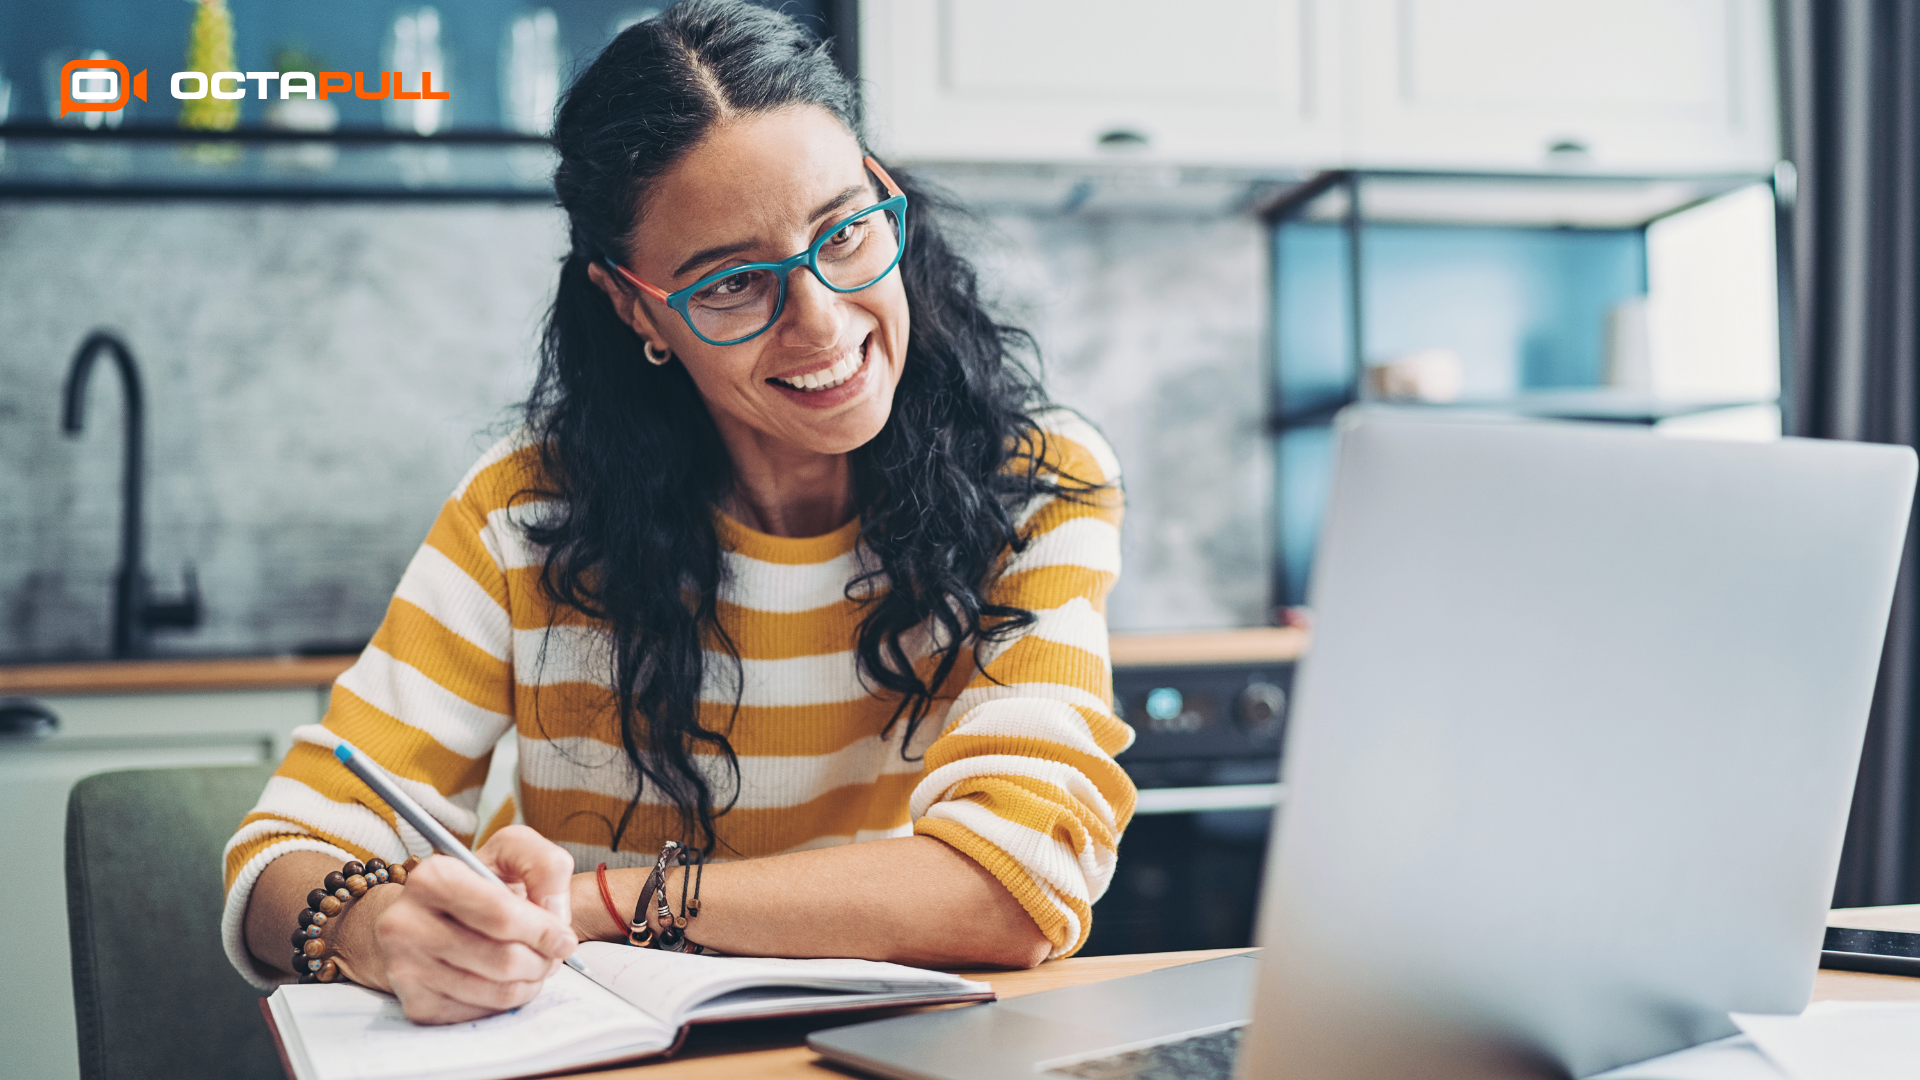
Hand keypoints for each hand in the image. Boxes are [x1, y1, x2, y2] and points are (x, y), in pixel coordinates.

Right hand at [338, 826, 579, 1023]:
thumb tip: (556, 916)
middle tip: (552, 954)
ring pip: (497, 992)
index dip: (544, 930)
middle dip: (542, 960)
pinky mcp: (416, 1004)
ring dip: (531, 981)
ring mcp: (406, 968)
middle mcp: (407, 923)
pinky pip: (482, 1013)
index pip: (501, 915)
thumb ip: (544, 865)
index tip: (565, 938)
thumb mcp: (510, 853)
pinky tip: (507, 979)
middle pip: (504, 959)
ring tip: (535, 964)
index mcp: (432, 878)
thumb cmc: (477, 884)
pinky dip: (508, 1000)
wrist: (424, 918)